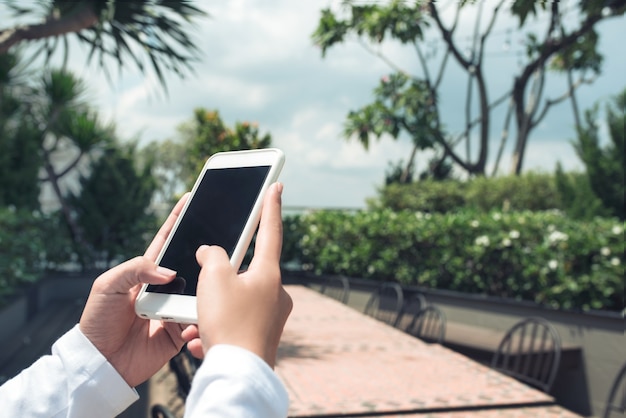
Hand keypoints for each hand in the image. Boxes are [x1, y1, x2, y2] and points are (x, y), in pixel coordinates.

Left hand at [79, 194, 192, 386]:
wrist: (99, 362)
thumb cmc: (98, 321)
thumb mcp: (108, 285)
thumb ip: (136, 269)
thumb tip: (170, 272)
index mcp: (146, 272)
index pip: (166, 240)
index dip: (178, 220)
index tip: (189, 199)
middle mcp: (164, 288)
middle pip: (189, 264)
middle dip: (204, 253)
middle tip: (217, 242)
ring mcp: (173, 308)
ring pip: (199, 291)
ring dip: (204, 288)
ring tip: (210, 285)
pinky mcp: (179, 331)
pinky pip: (196, 321)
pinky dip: (199, 318)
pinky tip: (196, 318)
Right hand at [188, 182, 292, 367]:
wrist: (238, 374)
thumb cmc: (229, 322)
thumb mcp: (214, 278)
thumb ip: (212, 256)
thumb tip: (211, 253)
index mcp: (269, 273)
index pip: (271, 230)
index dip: (271, 205)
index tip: (277, 186)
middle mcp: (275, 293)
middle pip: (247, 270)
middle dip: (223, 275)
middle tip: (207, 282)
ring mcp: (271, 316)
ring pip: (237, 300)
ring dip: (214, 307)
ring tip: (199, 321)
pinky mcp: (261, 336)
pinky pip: (235, 323)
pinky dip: (217, 327)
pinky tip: (203, 338)